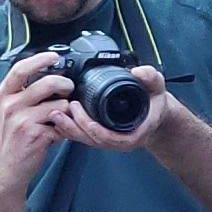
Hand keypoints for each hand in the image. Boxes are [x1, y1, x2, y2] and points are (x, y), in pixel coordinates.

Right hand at [0, 53, 77, 193]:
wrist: (7, 166)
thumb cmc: (13, 136)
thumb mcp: (11, 109)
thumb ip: (25, 92)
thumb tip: (52, 74)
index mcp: (5, 95)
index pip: (21, 69)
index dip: (40, 59)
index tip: (54, 56)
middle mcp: (11, 105)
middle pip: (47, 83)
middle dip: (65, 85)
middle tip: (67, 91)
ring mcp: (22, 120)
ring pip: (60, 104)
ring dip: (66, 111)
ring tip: (60, 119)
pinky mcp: (35, 134)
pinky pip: (62, 123)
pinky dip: (65, 128)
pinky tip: (57, 133)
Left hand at [62, 65, 177, 151]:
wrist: (155, 112)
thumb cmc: (155, 101)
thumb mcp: (157, 87)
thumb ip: (150, 78)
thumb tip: (138, 72)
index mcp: (133, 134)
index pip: (112, 138)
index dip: (97, 131)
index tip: (84, 118)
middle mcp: (118, 140)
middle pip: (92, 140)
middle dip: (75, 127)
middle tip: (61, 110)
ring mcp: (107, 138)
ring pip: (84, 139)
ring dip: (67, 128)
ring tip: (54, 113)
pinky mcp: (99, 134)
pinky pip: (82, 135)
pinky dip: (69, 127)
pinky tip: (57, 117)